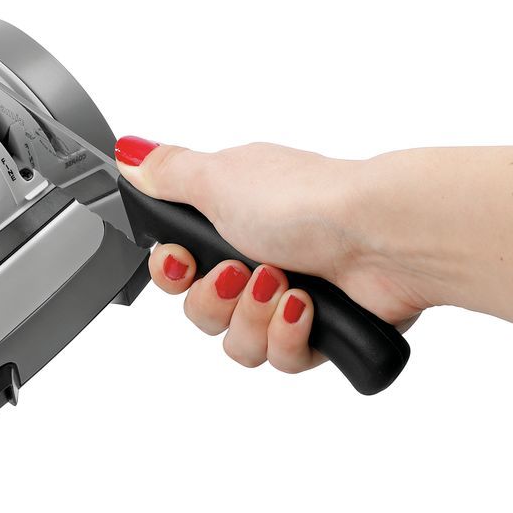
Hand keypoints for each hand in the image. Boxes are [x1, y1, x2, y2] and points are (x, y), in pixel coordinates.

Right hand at [114, 136, 427, 373]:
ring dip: (253, 317)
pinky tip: (306, 309)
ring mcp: (291, 297)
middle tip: (240, 272)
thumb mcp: (218, 177)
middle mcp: (260, 256)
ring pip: (238, 343)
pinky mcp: (323, 333)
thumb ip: (168, 172)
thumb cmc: (307, 200)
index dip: (172, 274)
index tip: (181, 261)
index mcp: (234, 217)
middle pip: (203, 312)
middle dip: (216, 299)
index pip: (178, 267)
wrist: (382, 237)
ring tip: (282, 286)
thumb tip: (130, 152)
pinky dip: (289, 337)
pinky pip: (280, 360)